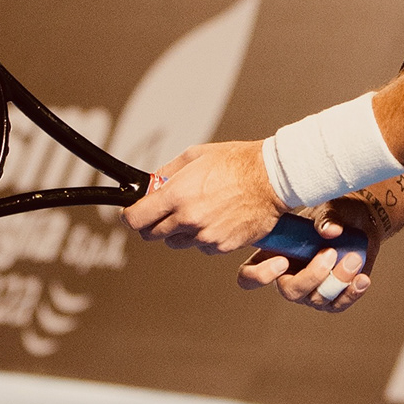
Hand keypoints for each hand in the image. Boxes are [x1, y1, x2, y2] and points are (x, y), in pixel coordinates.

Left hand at [129, 140, 342, 263]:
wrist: (272, 179)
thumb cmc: (237, 163)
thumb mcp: (195, 156)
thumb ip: (166, 174)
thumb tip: (150, 186)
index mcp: (177, 196)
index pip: (136, 219)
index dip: (130, 216)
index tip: (132, 212)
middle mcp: (188, 219)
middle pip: (152, 234)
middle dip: (154, 222)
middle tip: (165, 210)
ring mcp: (205, 236)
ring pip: (177, 242)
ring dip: (180, 230)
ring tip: (199, 209)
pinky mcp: (222, 247)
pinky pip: (201, 247)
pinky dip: (203, 237)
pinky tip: (217, 218)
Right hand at [240, 193, 380, 310]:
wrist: (360, 223)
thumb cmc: (334, 214)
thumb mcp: (327, 209)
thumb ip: (326, 218)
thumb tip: (330, 230)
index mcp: (272, 255)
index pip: (248, 277)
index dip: (260, 275)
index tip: (283, 260)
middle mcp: (287, 278)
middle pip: (289, 292)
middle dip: (311, 276)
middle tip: (330, 254)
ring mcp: (310, 292)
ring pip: (318, 299)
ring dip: (337, 279)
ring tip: (354, 258)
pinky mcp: (332, 298)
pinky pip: (338, 305)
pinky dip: (351, 292)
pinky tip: (361, 279)